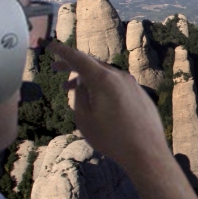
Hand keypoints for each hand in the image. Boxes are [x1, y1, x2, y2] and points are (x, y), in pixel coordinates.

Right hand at [48, 41, 171, 171]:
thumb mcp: (84, 118)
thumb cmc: (112, 138)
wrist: (146, 152)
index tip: (51, 46)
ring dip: (87, 78)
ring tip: (71, 88)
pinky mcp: (140, 94)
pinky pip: (117, 84)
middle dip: (73, 65)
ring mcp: (132, 84)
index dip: (62, 51)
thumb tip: (82, 83)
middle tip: (56, 68)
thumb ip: (79, 96)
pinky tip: (95, 98)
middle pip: (93, 64)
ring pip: (105, 75)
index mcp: (104, 79)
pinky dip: (103, 86)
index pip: (78, 58)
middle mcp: (120, 76)